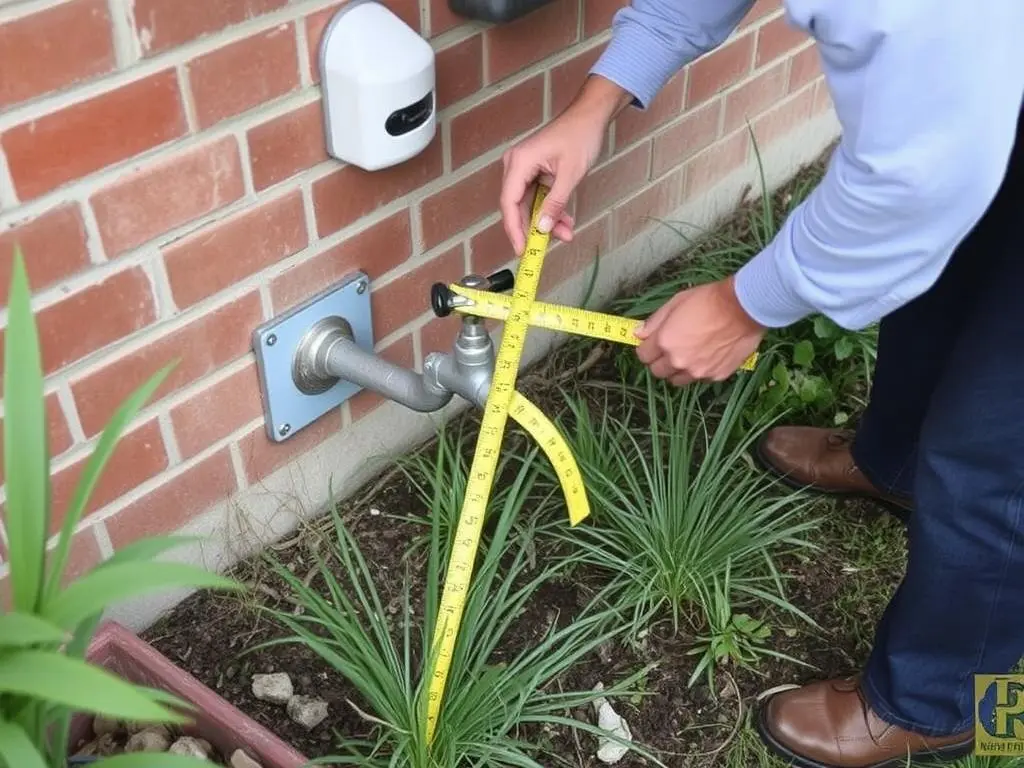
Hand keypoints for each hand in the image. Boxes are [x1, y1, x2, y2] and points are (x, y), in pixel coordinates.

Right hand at [500, 77, 629, 253]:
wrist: (590, 116)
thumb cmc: (580, 136)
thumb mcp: (570, 174)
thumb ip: (555, 204)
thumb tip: (542, 228)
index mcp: (519, 162)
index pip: (509, 203)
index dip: (514, 229)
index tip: (522, 250)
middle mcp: (516, 166)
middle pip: (517, 207)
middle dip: (535, 228)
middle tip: (548, 247)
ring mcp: (524, 169)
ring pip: (530, 205)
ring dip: (547, 221)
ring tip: (567, 233)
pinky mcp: (534, 172)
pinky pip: (538, 198)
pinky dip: (550, 210)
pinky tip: (565, 222)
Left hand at [634, 276, 764, 385]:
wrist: (743, 307)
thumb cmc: (708, 300)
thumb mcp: (676, 302)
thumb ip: (654, 321)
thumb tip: (638, 334)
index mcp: (665, 342)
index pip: (643, 356)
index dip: (647, 348)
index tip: (654, 343)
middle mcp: (678, 361)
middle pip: (657, 372)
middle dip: (660, 361)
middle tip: (671, 349)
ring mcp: (698, 371)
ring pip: (677, 380)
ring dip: (678, 370)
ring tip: (689, 354)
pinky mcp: (716, 375)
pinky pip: (700, 378)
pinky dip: (700, 370)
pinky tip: (708, 354)